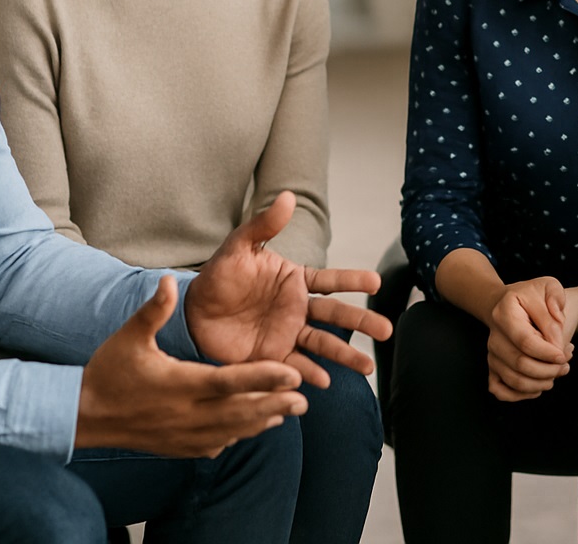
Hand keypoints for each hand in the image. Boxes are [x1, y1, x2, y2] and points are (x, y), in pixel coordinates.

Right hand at [77, 275, 307, 456]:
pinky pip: (216, 444)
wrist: (83, 415)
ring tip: (291, 412)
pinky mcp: (178, 448)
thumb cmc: (108, 371)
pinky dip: (239, 434)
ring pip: (232, 430)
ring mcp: (183, 435)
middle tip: (304, 398)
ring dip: (262, 421)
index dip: (263, 378)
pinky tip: (256, 426)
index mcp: (179, 383)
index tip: (291, 374)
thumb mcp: (129, 337)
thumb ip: (154, 310)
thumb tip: (169, 280)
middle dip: (274, 405)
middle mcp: (186, 413)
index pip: (229, 382)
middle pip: (240, 411)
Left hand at [183, 191, 393, 385]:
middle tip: (386, 330)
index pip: (330, 281)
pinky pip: (295, 365)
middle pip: (336, 316)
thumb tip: (288, 196)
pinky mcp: (272, 357)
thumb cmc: (217, 278)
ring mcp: (287, 334)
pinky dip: (310, 374)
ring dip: (345, 356)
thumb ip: (264, 225)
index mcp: (294, 282)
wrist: (191, 314)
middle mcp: (297, 309)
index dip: (353, 281)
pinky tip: (323, 380)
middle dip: (361, 323)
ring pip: (323, 344)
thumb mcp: (238, 248)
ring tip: (367, 367)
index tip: (376, 282)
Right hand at [485, 276, 570, 401]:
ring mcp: (491, 353)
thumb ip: (556, 298)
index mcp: (505, 311)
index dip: (548, 353)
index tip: (564, 354)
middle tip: (566, 363)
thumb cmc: (533, 296)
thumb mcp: (548, 286)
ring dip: (542, 383)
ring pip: (514, 380)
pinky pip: (500, 390)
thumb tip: (558, 321)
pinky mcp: (492, 367)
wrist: (512, 303)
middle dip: (549, 370)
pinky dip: (521, 395)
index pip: (525, 341)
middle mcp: (493, 335)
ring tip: (557, 371)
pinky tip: (539, 385)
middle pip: (520, 364)